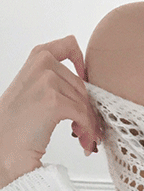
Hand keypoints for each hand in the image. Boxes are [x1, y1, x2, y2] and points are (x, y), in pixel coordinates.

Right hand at [0, 34, 103, 188]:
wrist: (5, 145)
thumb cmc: (18, 123)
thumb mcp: (33, 90)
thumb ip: (55, 81)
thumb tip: (87, 89)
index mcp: (37, 59)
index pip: (68, 45)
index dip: (83, 61)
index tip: (86, 77)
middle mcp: (43, 66)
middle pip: (82, 86)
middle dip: (87, 109)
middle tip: (84, 128)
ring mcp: (48, 82)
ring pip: (85, 103)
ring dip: (88, 124)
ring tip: (82, 136)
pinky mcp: (54, 101)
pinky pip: (84, 115)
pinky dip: (88, 130)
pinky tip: (83, 140)